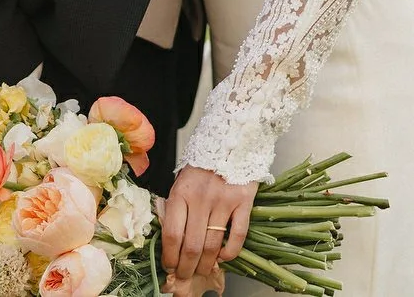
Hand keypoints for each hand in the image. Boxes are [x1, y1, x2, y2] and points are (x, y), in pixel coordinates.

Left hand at [162, 165, 257, 281]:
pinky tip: (223, 257)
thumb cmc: (202, 165)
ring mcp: (224, 200)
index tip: (170, 266)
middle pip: (192, 246)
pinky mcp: (244, 200)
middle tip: (185, 276)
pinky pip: (238, 235)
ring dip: (206, 264)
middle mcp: (201, 198)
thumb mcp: (181, 183)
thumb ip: (176, 209)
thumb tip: (171, 244)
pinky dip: (230, 252)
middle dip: (187, 268)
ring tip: (203, 271)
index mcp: (181, 193)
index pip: (173, 236)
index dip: (170, 257)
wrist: (230, 138)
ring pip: (213, 244)